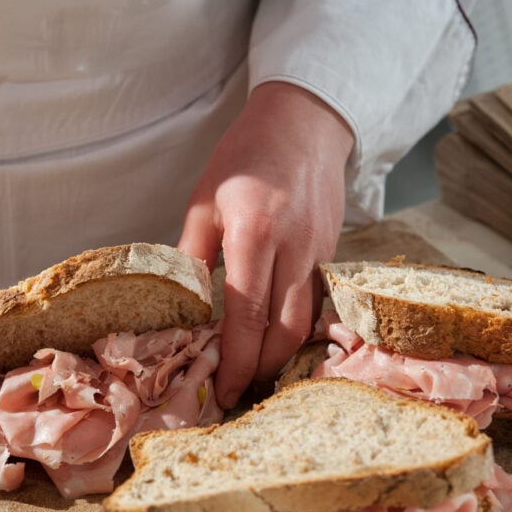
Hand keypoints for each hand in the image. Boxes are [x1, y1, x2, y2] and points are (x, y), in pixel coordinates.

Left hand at [178, 81, 354, 407]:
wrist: (304, 123)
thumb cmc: (245, 156)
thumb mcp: (205, 200)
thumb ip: (191, 255)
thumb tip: (179, 307)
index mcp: (254, 233)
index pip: (247, 314)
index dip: (235, 359)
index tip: (223, 388)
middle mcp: (294, 249)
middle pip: (285, 331)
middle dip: (260, 369)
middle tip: (237, 389)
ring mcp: (320, 253)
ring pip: (308, 323)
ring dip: (282, 356)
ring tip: (254, 372)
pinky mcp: (332, 253)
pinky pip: (318, 303)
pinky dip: (299, 330)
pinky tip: (278, 340)